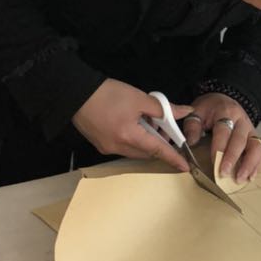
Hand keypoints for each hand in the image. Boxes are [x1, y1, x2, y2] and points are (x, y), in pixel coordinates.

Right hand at [71, 80, 193, 171]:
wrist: (75, 92)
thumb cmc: (108, 94)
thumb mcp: (139, 98)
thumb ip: (163, 108)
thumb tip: (185, 112)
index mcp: (129, 136)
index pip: (157, 150)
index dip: (173, 157)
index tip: (185, 167)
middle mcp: (117, 147)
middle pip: (146, 152)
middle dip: (158, 143)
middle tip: (163, 127)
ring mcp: (106, 148)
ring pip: (134, 151)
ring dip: (144, 142)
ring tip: (146, 122)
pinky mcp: (99, 144)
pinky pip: (122, 147)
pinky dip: (132, 140)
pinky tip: (131, 124)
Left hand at [185, 93, 260, 182]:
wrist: (225, 101)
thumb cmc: (210, 109)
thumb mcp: (197, 111)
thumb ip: (193, 125)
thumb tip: (191, 142)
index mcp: (226, 112)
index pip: (224, 130)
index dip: (219, 146)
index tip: (214, 161)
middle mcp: (242, 121)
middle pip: (240, 141)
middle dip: (232, 159)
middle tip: (224, 174)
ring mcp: (251, 130)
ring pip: (255, 147)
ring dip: (249, 164)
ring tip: (240, 179)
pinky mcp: (255, 138)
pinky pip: (260, 152)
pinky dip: (257, 165)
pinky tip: (250, 176)